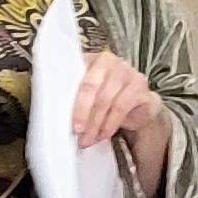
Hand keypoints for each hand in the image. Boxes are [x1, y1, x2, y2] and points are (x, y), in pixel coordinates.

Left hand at [70, 50, 172, 165]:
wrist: (140, 104)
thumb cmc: (109, 99)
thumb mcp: (90, 96)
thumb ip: (75, 97)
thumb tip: (57, 116)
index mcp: (91, 59)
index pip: (75, 73)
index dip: (68, 96)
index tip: (61, 115)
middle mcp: (110, 61)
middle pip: (90, 87)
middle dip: (81, 113)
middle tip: (76, 131)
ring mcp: (127, 71)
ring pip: (105, 99)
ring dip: (95, 123)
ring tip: (88, 139)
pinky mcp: (139, 84)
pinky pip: (121, 107)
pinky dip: (110, 124)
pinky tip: (103, 134)